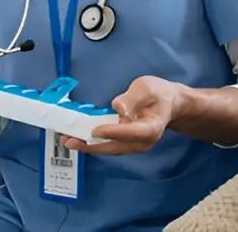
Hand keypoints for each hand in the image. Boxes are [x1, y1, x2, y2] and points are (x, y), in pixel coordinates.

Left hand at [63, 75, 182, 154]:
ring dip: (88, 146)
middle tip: (70, 140)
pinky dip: (93, 142)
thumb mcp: (147, 88)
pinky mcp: (125, 143)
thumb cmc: (159, 94)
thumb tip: (118, 108)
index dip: (113, 132)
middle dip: (91, 145)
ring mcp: (133, 145)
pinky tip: (78, 137)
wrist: (169, 104)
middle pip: (115, 146)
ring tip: (68, 140)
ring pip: (109, 148)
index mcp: (151, 128)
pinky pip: (108, 145)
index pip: (131, 132)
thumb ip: (133, 98)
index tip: (96, 130)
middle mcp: (142, 142)